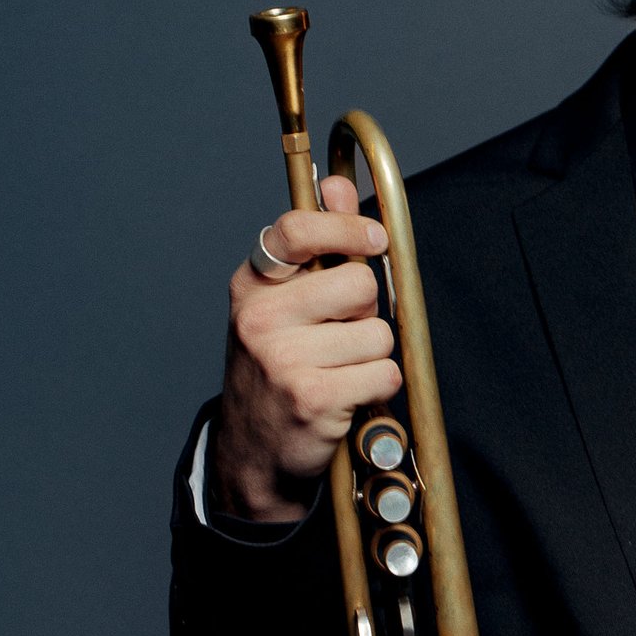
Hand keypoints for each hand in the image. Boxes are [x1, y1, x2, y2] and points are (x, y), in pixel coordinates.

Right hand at [209, 173, 401, 522]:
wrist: (255, 450)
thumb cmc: (279, 367)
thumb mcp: (284, 303)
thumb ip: (316, 245)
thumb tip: (337, 186)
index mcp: (252, 284)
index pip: (298, 230)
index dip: (347, 228)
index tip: (374, 240)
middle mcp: (259, 318)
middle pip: (358, 284)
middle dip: (366, 309)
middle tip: (343, 333)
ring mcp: (282, 359)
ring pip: (377, 333)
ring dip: (372, 355)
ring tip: (340, 370)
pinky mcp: (312, 398)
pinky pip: (384, 372)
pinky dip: (379, 387)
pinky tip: (349, 395)